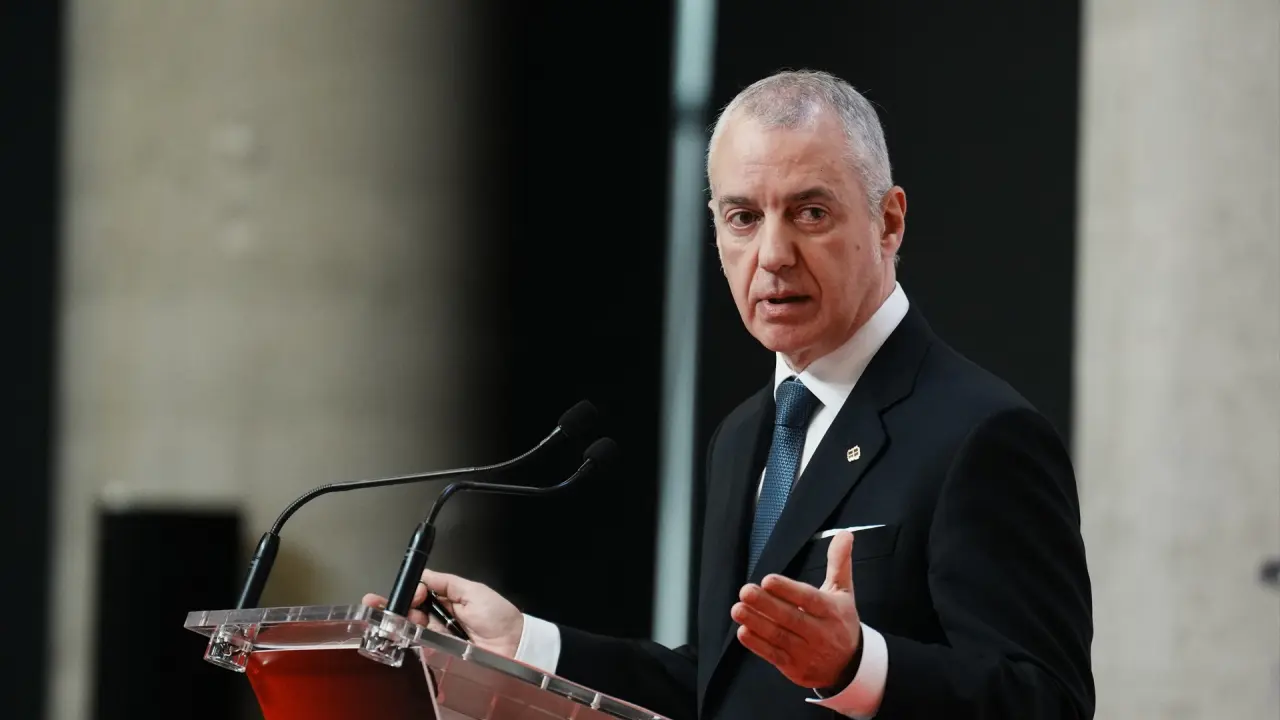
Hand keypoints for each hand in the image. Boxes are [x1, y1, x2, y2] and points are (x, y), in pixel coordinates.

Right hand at [362, 569, 524, 657]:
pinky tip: (406, 633)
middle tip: (390, 606)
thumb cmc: (496, 615)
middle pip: (411, 611)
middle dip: (399, 607)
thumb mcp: (473, 591)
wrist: (513, 646)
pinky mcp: (440, 655)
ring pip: (412, 628)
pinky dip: (412, 640)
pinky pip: (421, 646)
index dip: (413, 592)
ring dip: (405, 622)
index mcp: (449, 600)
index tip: (415, 594)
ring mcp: (439, 638)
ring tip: (406, 619)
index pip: (421, 593)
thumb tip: (423, 574)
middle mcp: (440, 618)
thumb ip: (446, 582)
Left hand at [731, 530, 861, 688]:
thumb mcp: (843, 591)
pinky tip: (743, 631)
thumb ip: (839, 562)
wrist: (850, 666)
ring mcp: (807, 652)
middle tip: (745, 591)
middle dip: (766, 605)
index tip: (768, 580)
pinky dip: (758, 645)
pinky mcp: (795, 668)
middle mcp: (820, 632)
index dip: (788, 590)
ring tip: (737, 609)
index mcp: (831, 610)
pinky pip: (774, 656)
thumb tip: (845, 533)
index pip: (809, 599)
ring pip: (779, 637)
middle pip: (791, 618)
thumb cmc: (841, 621)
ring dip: (757, 623)